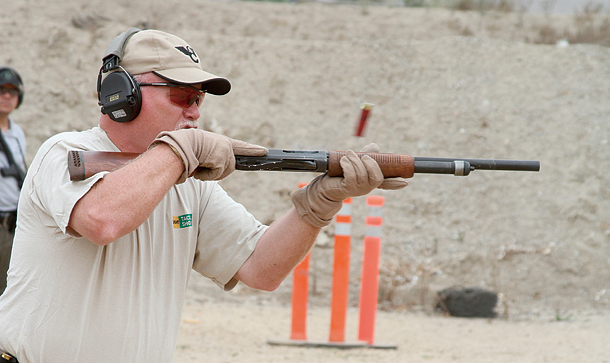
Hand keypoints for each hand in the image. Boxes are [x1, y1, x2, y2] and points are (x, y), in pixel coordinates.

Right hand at [149, 129, 267, 182]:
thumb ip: (212, 159)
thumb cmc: (185, 149)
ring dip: (209, 173)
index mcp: (221, 142)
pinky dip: (205, 175)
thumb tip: (215, 170)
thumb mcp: (201, 152)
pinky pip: (215, 175)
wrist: (178, 145)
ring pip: (223, 172)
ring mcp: (225, 152)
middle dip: (217, 171)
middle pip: (229, 167)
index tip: (264, 151)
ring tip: (199, 163)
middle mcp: (226, 145)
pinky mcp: (221, 160)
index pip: (240, 146)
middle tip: (203, 164)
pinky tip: (199, 166)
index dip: (252, 150)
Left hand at [291, 144, 407, 227]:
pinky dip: (348, 166)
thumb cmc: (337, 175)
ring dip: (355, 161)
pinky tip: (343, 161)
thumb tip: (374, 147)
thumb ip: (364, 156)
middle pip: (377, 177)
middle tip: (361, 155)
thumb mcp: (353, 162)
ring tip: (347, 155)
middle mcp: (366, 188)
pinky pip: (351, 176)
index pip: (387, 183)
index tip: (406, 181)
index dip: (396, 183)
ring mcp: (357, 190)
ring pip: (363, 174)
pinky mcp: (346, 189)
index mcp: (370, 182)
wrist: (321, 188)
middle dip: (370, 163)